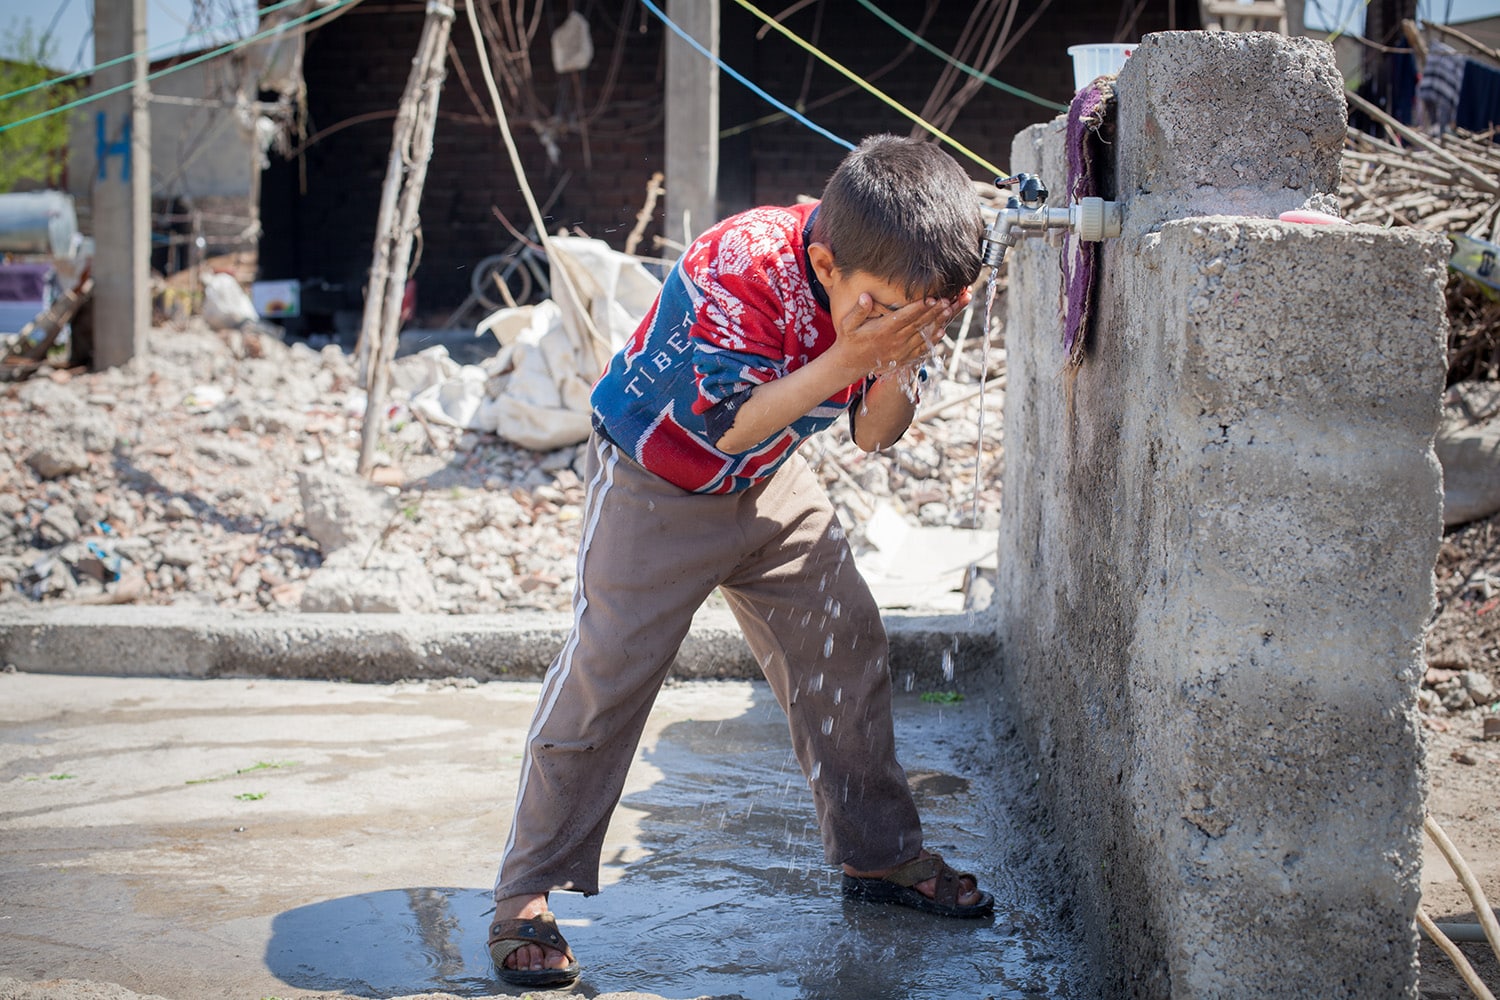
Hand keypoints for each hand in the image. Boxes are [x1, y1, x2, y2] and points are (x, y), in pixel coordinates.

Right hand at [831, 289, 969, 379]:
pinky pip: (922, 349)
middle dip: (934, 312)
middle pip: (918, 324)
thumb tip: (865, 296)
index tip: (931, 298)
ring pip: (923, 335)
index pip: (905, 317)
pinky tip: (942, 330)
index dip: (919, 307)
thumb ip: (858, 310)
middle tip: (948, 300)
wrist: (850, 363)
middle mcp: (894, 341)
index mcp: (883, 330)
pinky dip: (933, 340)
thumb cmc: (849, 339)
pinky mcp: (904, 358)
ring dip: (937, 323)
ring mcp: (901, 351)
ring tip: (950, 310)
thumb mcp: (848, 324)